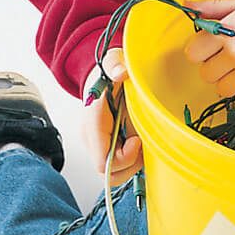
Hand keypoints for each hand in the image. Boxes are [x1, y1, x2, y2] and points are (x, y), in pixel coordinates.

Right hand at [79, 48, 142, 181]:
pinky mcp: (105, 148)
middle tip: (144, 144)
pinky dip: (132, 160)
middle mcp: (91, 138)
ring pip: (114, 173)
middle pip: (109, 172)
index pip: (103, 160)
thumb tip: (121, 73)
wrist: (101, 75)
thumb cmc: (109, 70)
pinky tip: (140, 142)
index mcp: (92, 122)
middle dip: (131, 164)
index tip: (138, 140)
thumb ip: (116, 64)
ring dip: (132, 164)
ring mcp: (97, 145)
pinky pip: (118, 165)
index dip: (124, 157)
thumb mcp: (113, 61)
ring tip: (143, 143)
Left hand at [183, 0, 234, 105]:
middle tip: (228, 56)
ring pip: (222, 90)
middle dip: (213, 66)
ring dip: (227, 81)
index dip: (200, 49)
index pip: (193, 53)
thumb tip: (187, 5)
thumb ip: (212, 8)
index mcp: (226, 33)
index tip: (210, 46)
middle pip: (206, 74)